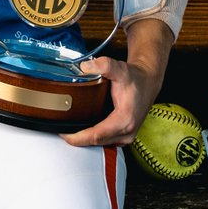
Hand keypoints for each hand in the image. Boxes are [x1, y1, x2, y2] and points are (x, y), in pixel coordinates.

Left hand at [61, 19, 171, 148]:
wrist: (147, 82)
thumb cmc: (134, 78)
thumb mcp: (120, 68)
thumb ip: (104, 65)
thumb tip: (85, 66)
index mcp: (125, 120)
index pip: (97, 135)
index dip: (79, 137)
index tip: (64, 134)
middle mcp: (127, 132)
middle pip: (97, 142)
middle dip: (78, 140)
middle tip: (60, 132)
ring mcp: (126, 136)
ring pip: (101, 143)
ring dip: (85, 140)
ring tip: (68, 131)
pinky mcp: (124, 135)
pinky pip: (105, 141)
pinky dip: (93, 137)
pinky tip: (82, 130)